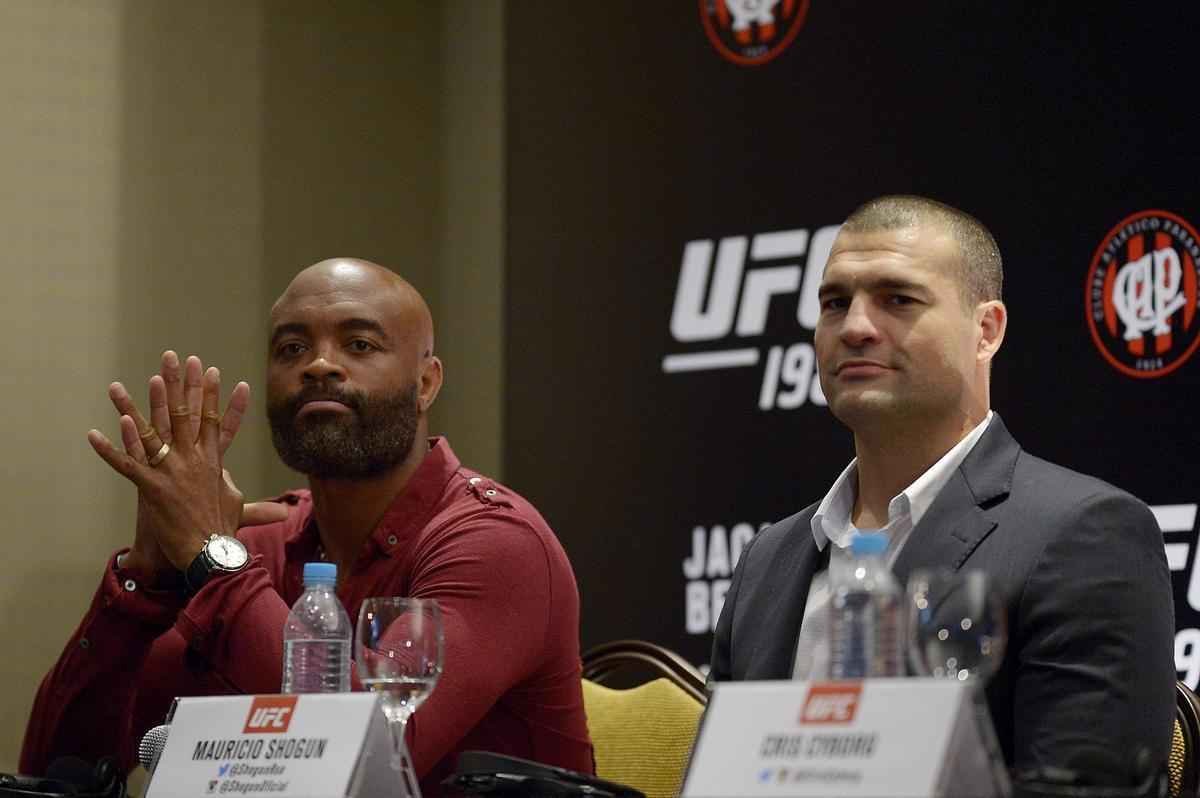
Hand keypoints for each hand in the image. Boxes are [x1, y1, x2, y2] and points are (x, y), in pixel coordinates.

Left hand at [90, 351, 283, 571]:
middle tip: (173, 358)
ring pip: (149, 433)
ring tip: (120, 385)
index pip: (212, 418)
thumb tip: (267, 503)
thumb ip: (240, 493)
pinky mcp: (152, 487)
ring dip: (133, 407)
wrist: (210, 552)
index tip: (209, 370)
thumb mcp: (237, 505)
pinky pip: (125, 465)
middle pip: (183, 414)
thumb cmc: (223, 530)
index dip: (210, 393)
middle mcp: (192, 459)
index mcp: (213, 460)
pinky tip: (94, 434)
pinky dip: (109, 450)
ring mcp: (171, 471)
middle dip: (178, 384)